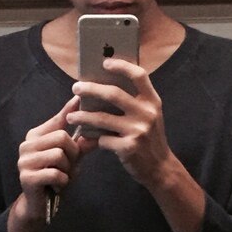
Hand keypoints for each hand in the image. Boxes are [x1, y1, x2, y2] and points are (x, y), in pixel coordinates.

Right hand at [17, 95, 94, 215]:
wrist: (38, 206)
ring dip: (67, 169)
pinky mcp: (26, 176)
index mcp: (36, 136)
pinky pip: (55, 173)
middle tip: (70, 166)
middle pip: (61, 137)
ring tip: (62, 177)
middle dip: (72, 153)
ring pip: (58, 154)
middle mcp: (27, 145)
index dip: (69, 111)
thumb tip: (96, 132)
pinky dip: (62, 181)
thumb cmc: (54, 179)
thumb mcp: (70, 160)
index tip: (79, 97)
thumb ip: (80, 146)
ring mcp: (24, 160)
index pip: (57, 120)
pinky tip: (57, 185)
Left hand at [69, 59, 205, 231]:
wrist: (160, 168)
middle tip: (76, 87)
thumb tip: (104, 87)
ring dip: (83, 117)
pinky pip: (103, 139)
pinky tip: (83, 139)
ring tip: (71, 117)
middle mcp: (147, 113)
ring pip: (102, 118)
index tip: (105, 62)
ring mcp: (138, 131)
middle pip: (113, 94)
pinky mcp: (129, 147)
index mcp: (153, 101)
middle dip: (91, 89)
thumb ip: (135, 102)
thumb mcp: (150, 117)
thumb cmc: (150, 139)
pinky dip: (92, 139)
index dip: (122, 66)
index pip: (139, 75)